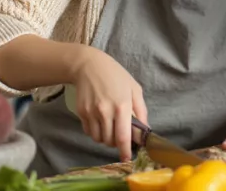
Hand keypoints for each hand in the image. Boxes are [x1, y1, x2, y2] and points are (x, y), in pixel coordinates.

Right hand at [71, 46, 147, 161]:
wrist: (89, 66)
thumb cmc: (116, 76)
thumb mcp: (134, 88)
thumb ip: (141, 110)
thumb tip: (144, 130)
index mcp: (122, 105)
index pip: (123, 137)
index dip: (125, 151)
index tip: (128, 159)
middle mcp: (106, 111)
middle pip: (110, 141)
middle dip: (117, 142)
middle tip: (120, 134)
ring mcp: (91, 113)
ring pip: (99, 138)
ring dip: (106, 138)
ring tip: (110, 125)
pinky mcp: (81, 113)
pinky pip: (89, 132)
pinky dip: (96, 131)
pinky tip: (100, 120)